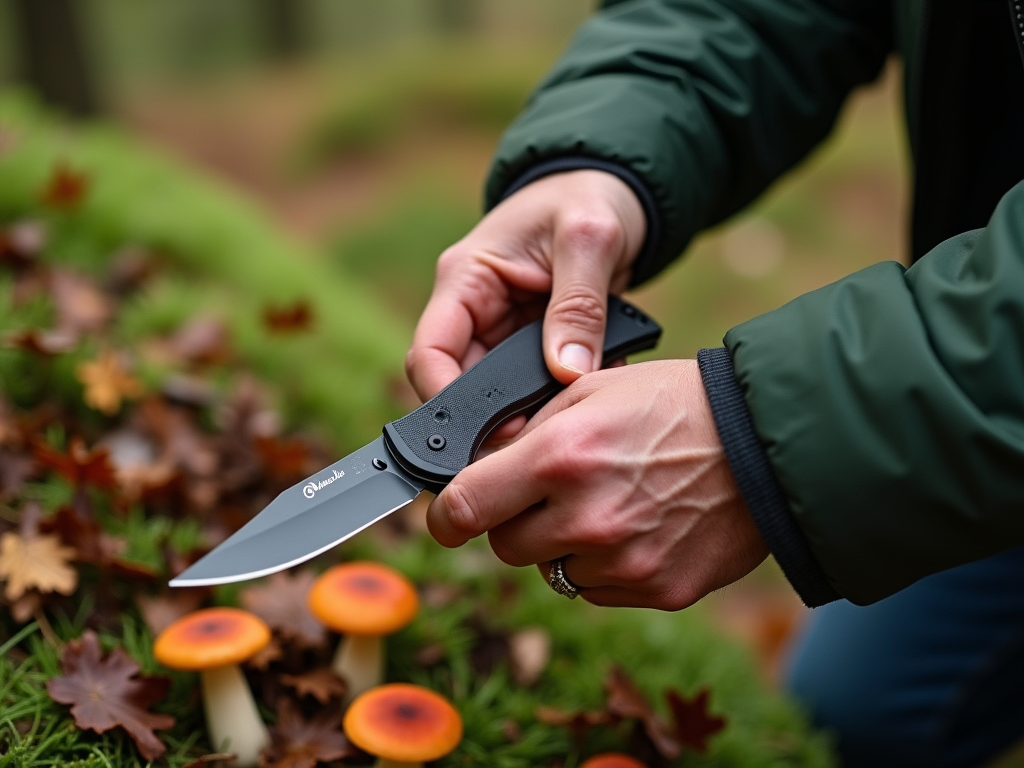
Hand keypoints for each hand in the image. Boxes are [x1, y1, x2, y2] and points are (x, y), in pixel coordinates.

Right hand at [405, 169, 646, 408]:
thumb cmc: (590, 197)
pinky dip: (562, 395)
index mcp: (465, 278)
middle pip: (461, 383)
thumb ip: (578, 304)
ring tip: (572, 416)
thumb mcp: (589, 239)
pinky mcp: (533, 345)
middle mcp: (474, 310)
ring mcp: (503, 331)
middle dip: (494, 416)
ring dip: (534, 409)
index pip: (428, 351)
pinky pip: (537, 384)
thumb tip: (566, 371)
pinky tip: (592, 396)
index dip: (444, 396)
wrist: (613, 192)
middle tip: (538, 439)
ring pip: (500, 392)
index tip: (484, 430)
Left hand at [425, 360, 768, 610]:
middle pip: (505, 547)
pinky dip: (604, 565)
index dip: (446, 516)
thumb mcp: (593, 390)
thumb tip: (480, 466)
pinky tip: (640, 526)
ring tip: (611, 502)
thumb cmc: (676, 405)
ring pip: (552, 571)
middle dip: (514, 522)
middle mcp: (585, 517)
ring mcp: (622, 561)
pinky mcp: (656, 590)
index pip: (465, 508)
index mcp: (561, 457)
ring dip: (563, 545)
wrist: (767, 445)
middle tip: (550, 493)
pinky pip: (597, 588)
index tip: (447, 517)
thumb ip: (529, 432)